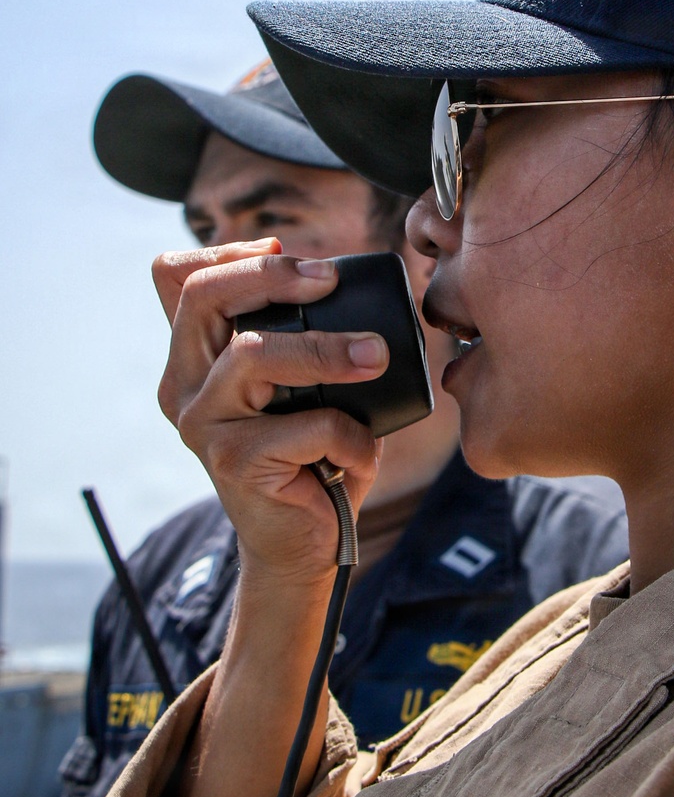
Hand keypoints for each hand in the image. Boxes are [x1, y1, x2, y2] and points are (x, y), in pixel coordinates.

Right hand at [153, 239, 386, 587]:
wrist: (303, 544)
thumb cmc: (312, 455)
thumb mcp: (301, 385)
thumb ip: (304, 336)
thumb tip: (352, 281)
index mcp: (195, 356)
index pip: (175, 276)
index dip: (227, 252)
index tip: (285, 255)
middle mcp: (184, 384)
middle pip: (202, 295)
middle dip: (271, 276)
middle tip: (330, 281)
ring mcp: (203, 423)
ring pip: (253, 353)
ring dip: (325, 348)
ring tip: (375, 356)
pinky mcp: (233, 462)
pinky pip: (306, 425)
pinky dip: (350, 435)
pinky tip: (359, 454)